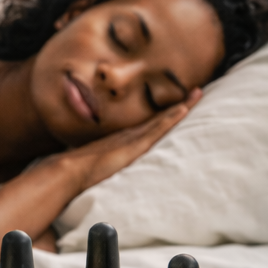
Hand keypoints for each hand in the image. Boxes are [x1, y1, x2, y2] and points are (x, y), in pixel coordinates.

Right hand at [60, 89, 201, 194]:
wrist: (70, 172)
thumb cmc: (80, 173)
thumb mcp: (99, 169)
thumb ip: (106, 168)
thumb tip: (105, 177)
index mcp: (124, 140)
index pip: (151, 124)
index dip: (166, 114)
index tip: (180, 105)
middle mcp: (131, 134)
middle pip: (161, 116)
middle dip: (180, 103)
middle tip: (197, 91)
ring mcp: (133, 138)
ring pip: (163, 118)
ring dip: (182, 106)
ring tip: (198, 93)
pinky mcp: (135, 145)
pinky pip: (158, 128)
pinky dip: (171, 117)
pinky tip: (184, 109)